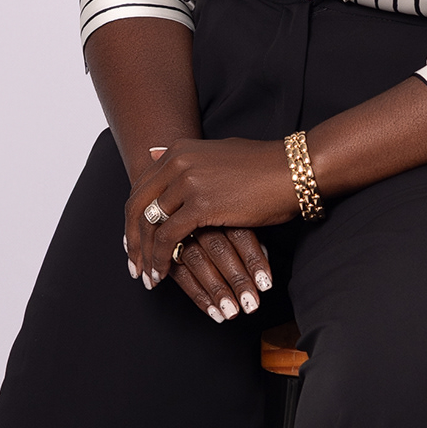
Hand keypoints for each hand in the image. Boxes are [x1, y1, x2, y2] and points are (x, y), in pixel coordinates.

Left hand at [125, 139, 295, 320]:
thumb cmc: (264, 166)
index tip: (134, 241)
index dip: (133, 218)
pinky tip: (162, 275)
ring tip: (147, 276)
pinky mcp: (200, 205)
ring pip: (149, 225)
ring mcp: (186, 182)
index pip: (142, 187)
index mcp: (178, 150)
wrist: (294, 169)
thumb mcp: (217, 154)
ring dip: (144, 255)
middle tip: (133, 264)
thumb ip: (186, 158)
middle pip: (137, 207)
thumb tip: (155, 153)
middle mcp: (176, 162)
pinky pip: (167, 239)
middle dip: (132, 240)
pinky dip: (160, 260)